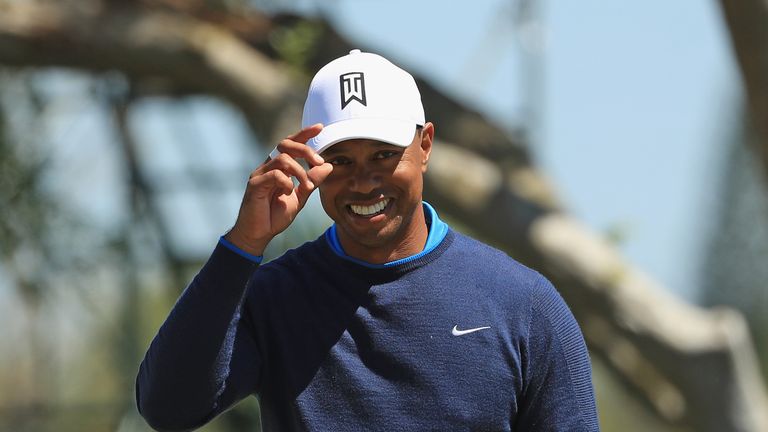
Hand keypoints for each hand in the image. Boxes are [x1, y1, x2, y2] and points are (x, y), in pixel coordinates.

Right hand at [225, 124, 331, 255]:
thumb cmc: (275, 215)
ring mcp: (259, 174)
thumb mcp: (300, 197)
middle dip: (305, 150)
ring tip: (307, 187)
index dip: (304, 134)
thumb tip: (328, 166)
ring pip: (282, 159)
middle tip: (319, 162)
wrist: (259, 233)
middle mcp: (268, 166)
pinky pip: (274, 174)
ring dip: (300, 172)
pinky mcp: (254, 184)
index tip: (320, 127)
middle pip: (285, 144)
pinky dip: (286, 182)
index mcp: (279, 167)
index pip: (291, 144)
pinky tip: (287, 193)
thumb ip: (312, 181)